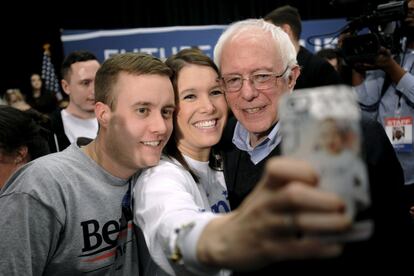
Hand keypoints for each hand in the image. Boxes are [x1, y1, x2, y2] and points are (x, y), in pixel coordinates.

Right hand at [197, 157, 350, 270]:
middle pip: (293, 196)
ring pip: (298, 222)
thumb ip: (291, 185)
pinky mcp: (269, 250)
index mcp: (266, 185)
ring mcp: (266, 227)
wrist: (227, 240)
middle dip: (322, 200)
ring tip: (345, 223)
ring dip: (327, 223)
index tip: (317, 176)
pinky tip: (336, 246)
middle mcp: (265, 203)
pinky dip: (321, 248)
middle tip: (342, 204)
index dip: (300, 169)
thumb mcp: (266, 193)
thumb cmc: (257, 213)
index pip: (277, 168)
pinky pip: (298, 249)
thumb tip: (337, 185)